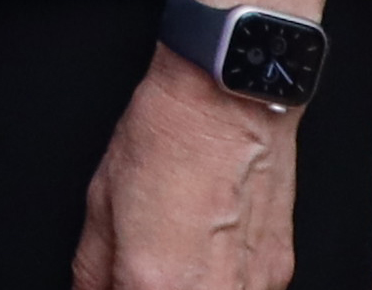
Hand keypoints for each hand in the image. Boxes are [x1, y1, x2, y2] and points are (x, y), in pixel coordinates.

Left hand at [68, 47, 294, 289]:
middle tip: (141, 266)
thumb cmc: (168, 138)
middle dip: (149, 289)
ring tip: (176, 254)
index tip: (115, 282)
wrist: (229, 100)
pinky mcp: (278, 272)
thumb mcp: (101, 203)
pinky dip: (220, 281)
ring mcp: (251, 287)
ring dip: (187, 286)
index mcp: (156, 284)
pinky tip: (208, 249)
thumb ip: (93, 270)